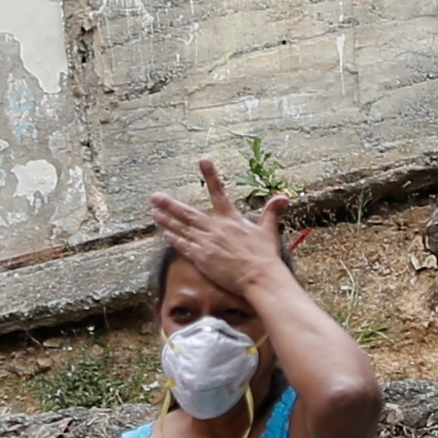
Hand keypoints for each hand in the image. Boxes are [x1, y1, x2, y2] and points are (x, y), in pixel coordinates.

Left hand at [144, 160, 290, 302]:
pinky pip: (183, 246)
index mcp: (231, 219)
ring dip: (166, 220)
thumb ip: (272, 212)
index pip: (219, 191)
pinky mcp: (202, 259)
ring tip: (153, 212)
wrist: (260, 278)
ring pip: (181, 229)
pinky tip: (163, 233)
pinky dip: (173, 239)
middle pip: (188, 213)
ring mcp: (206, 243)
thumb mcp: (269, 230)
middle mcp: (215, 228)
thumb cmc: (265, 256)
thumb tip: (283, 197)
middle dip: (169, 204)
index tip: (203, 159)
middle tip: (155, 196)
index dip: (211, 174)